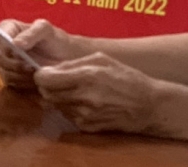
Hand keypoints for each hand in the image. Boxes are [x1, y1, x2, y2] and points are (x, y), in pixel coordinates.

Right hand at [0, 18, 74, 89]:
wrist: (64, 58)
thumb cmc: (55, 39)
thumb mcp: (46, 30)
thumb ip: (32, 33)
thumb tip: (14, 43)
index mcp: (10, 28)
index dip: (5, 44)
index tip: (15, 52)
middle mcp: (4, 44)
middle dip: (14, 63)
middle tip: (29, 66)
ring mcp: (5, 61)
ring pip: (4, 70)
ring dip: (19, 74)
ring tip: (35, 72)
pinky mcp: (10, 75)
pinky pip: (9, 81)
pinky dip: (21, 82)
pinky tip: (33, 78)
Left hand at [34, 52, 156, 133]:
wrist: (146, 105)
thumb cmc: (125, 77)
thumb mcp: (101, 59)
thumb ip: (73, 63)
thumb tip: (50, 69)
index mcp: (86, 76)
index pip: (46, 79)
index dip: (41, 75)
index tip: (45, 72)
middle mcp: (83, 98)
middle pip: (46, 94)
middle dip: (47, 86)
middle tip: (58, 80)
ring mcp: (84, 115)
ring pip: (55, 105)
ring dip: (59, 97)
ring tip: (76, 90)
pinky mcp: (86, 127)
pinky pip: (67, 115)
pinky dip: (70, 107)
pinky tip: (85, 101)